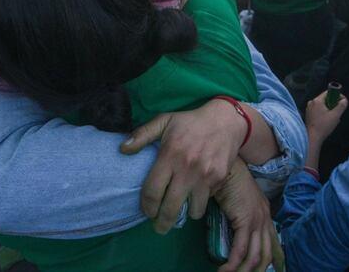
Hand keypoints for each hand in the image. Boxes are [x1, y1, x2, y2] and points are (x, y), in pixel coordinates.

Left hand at [120, 99, 247, 232]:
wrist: (225, 121)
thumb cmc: (190, 122)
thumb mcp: (164, 121)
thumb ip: (142, 135)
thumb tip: (122, 149)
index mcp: (170, 155)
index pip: (152, 191)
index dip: (146, 207)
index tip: (146, 211)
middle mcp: (187, 168)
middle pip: (170, 208)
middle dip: (161, 223)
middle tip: (159, 227)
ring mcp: (205, 176)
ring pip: (192, 211)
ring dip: (184, 213)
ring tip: (180, 208)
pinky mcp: (219, 179)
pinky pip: (206, 201)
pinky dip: (200, 201)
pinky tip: (196, 194)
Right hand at [215, 159, 283, 271]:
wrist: (226, 169)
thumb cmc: (228, 181)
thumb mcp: (238, 202)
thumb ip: (239, 216)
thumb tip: (230, 232)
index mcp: (264, 214)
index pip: (275, 242)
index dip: (277, 260)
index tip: (277, 271)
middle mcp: (265, 219)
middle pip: (267, 254)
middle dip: (257, 271)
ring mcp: (257, 220)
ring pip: (255, 255)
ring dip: (242, 270)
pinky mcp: (246, 221)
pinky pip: (241, 249)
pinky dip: (232, 262)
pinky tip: (224, 269)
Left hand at [305, 90, 347, 144]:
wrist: (312, 138)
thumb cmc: (323, 126)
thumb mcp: (336, 115)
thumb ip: (341, 106)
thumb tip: (344, 100)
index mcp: (317, 100)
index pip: (329, 92)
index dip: (337, 96)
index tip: (342, 102)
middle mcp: (311, 103)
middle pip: (326, 99)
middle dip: (334, 105)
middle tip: (338, 113)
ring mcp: (309, 109)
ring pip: (323, 106)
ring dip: (329, 111)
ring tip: (333, 119)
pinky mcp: (308, 115)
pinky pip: (318, 111)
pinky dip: (324, 114)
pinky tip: (327, 122)